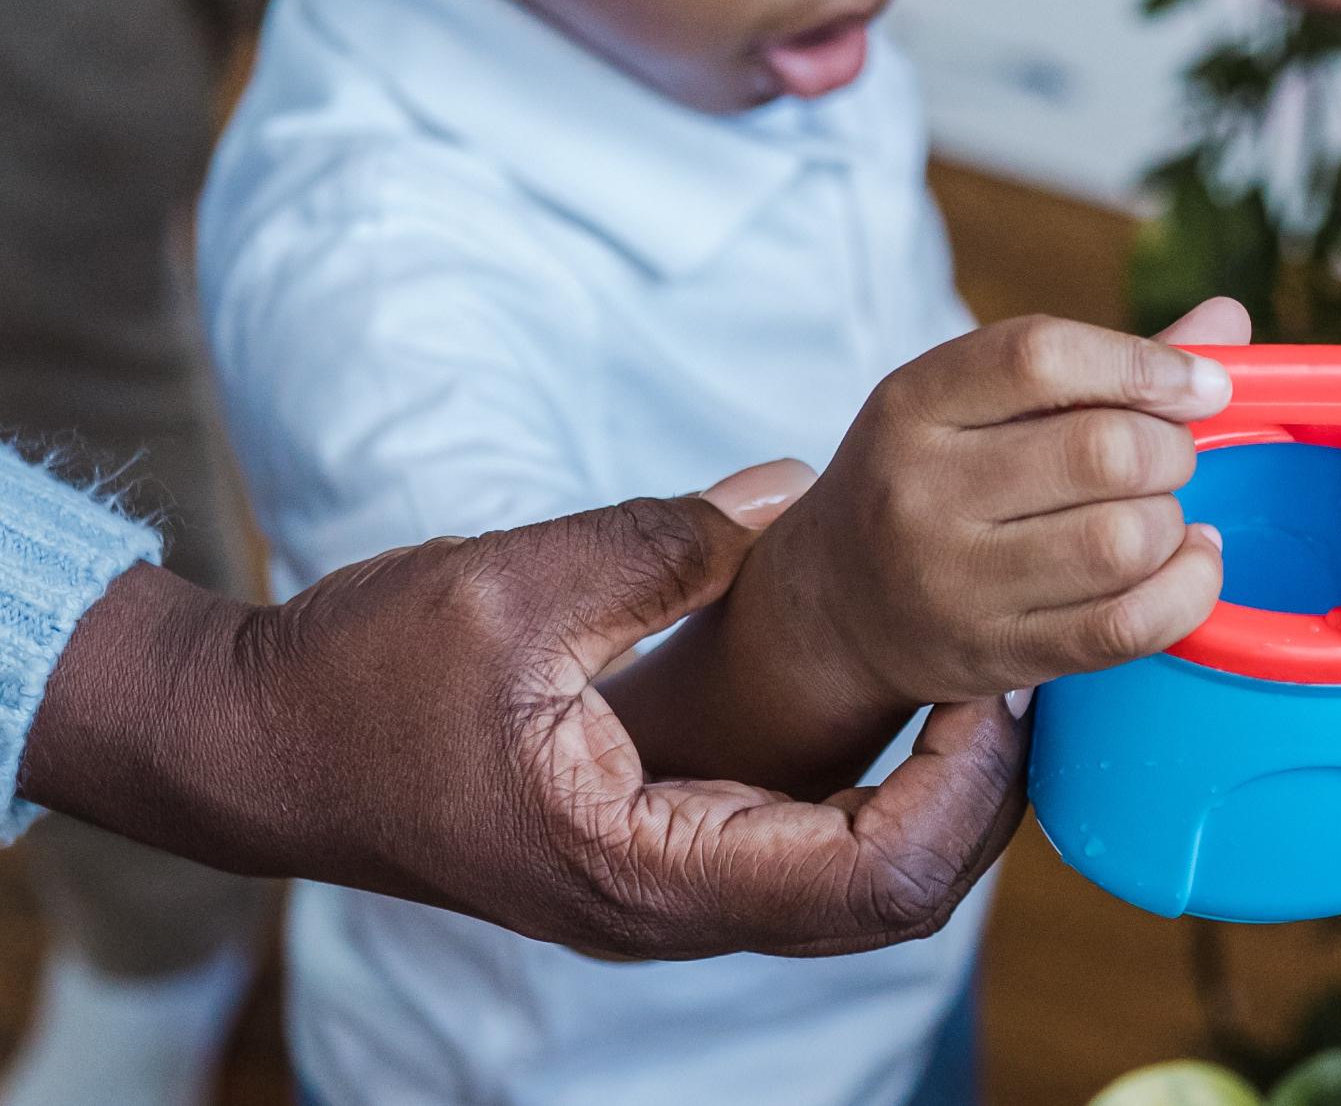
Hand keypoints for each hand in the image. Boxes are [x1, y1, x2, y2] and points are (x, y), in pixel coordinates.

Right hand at [21, 472, 1026, 958]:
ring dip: (946, 803)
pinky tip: (911, 708)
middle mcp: (676, 904)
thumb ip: (662, 541)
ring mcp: (673, 892)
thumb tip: (789, 492)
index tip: (1002, 687)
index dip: (967, 790)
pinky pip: (816, 855)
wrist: (257, 747)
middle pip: (895, 901)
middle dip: (984, 802)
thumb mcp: (511, 587)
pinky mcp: (666, 859)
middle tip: (1026, 684)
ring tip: (990, 690)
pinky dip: (889, 798)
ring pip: (864, 888)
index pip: (873, 876)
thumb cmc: (358, 679)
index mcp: (649, 866)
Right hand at [613, 298, 1254, 797]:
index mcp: (914, 402)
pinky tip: (1186, 563)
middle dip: (1172, 449)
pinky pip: (1128, 626)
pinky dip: (1187, 590)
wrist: (834, 607)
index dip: (1146, 363)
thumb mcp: (975, 403)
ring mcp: (955, 582)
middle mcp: (921, 491)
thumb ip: (1101, 365)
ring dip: (1173, 523)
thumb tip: (1229, 323)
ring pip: (1124, 541)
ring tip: (1158, 516)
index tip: (1202, 384)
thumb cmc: (931, 482)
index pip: (1042, 356)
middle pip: (1103, 452)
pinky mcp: (998, 655)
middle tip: (1169, 457)